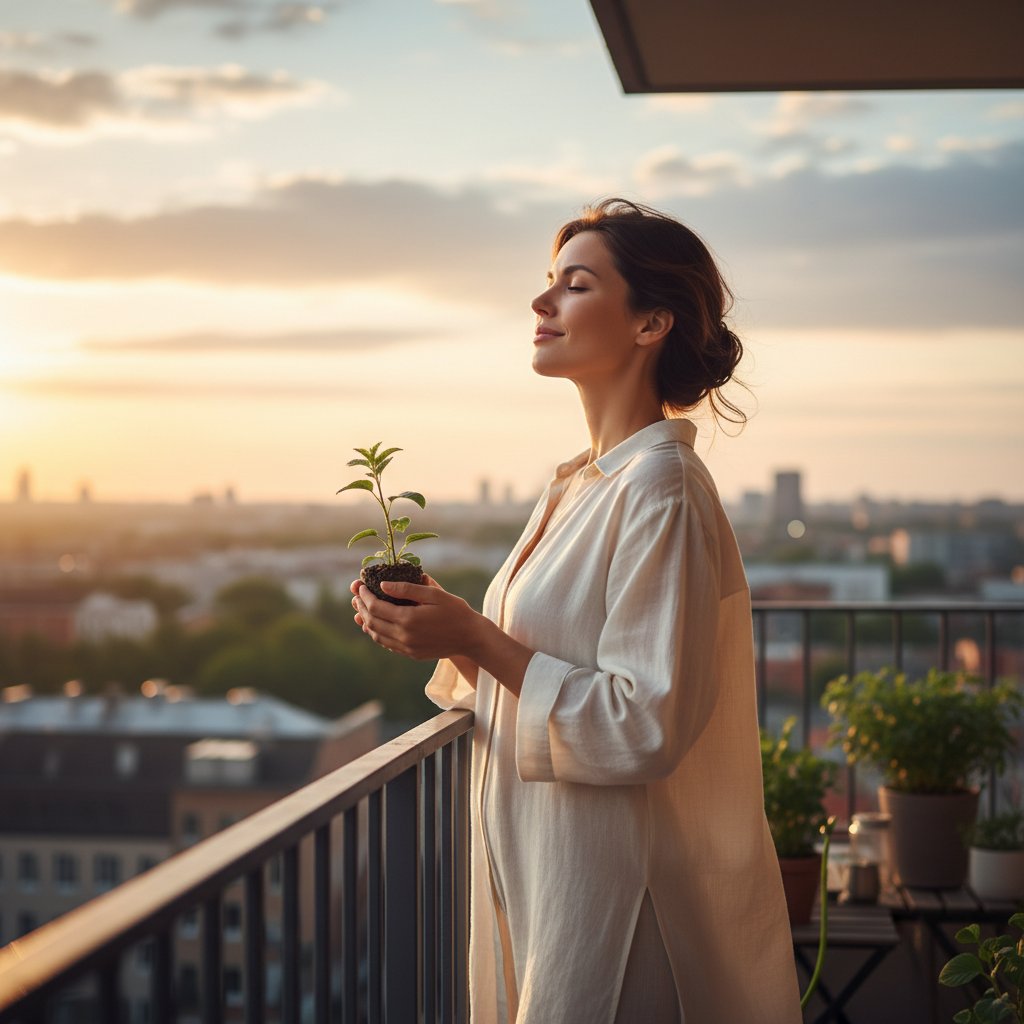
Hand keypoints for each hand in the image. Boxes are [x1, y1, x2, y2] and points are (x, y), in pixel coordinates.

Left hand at [350, 574, 481, 660]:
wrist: (471, 637)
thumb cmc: (455, 610)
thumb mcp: (433, 594)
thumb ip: (407, 589)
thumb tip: (383, 585)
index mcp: (408, 619)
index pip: (376, 608)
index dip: (365, 596)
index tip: (360, 586)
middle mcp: (404, 636)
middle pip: (372, 622)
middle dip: (362, 608)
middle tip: (357, 596)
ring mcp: (407, 648)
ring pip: (377, 636)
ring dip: (366, 622)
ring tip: (361, 610)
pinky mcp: (412, 654)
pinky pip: (388, 644)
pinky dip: (378, 633)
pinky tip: (377, 625)